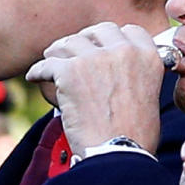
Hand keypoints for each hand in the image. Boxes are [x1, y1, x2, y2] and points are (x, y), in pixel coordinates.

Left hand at [25, 22, 163, 154]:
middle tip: (75, 54)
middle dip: (86, 40)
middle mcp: (124, 51)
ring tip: (52, 63)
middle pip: (98, 31)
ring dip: (59, 53)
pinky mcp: (70, 71)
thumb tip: (119, 69)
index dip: (113, 39)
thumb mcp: (149, 94)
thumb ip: (137, 73)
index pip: (129, 31)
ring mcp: (96, 58)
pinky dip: (38, 71)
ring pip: (69, 43)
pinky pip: (47, 64)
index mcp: (148, 56)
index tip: (102, 48)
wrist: (118, 154)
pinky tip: (35, 76)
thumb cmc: (135, 135)